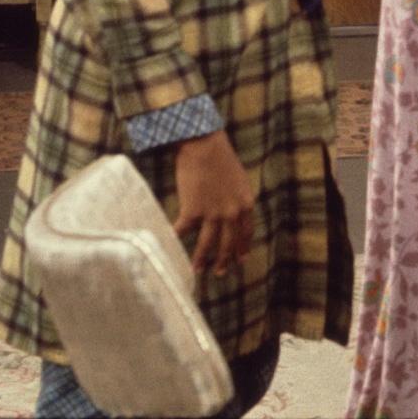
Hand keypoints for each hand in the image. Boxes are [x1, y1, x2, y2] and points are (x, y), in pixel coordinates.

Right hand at [172, 129, 255, 276]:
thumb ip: (235, 199)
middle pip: (229, 243)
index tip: (241, 260)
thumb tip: (230, 214)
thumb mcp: (238, 180)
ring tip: (197, 270)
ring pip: (207, 243)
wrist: (204, 145)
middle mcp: (232, 212)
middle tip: (221, 273)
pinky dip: (175, 240)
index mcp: (245, 203)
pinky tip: (170, 247)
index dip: (243, 247)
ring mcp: (213, 213)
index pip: (247, 232)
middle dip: (224, 260)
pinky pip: (182, 231)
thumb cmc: (220, 157)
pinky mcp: (193, 210)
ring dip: (201, 259)